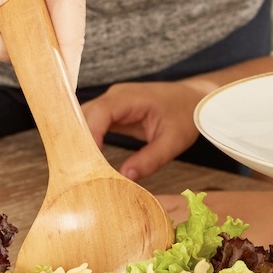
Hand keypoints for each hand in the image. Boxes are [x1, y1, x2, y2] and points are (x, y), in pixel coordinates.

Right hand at [81, 80, 212, 180]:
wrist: (193, 99)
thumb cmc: (186, 115)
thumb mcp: (174, 141)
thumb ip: (151, 159)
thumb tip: (126, 177)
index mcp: (130, 97)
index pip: (99, 113)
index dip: (90, 135)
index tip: (89, 161)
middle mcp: (115, 96)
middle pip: (84, 115)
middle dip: (79, 142)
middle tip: (78, 170)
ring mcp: (111, 102)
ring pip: (83, 120)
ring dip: (80, 142)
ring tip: (81, 168)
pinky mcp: (111, 112)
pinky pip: (91, 124)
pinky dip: (87, 141)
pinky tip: (88, 160)